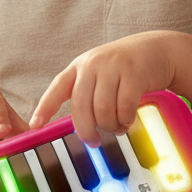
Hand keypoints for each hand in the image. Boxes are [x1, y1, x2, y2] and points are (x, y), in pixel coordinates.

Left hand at [29, 33, 176, 145]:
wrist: (156, 49)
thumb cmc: (124, 68)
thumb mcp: (99, 72)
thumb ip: (86, 91)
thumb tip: (80, 125)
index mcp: (79, 66)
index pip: (57, 88)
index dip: (44, 108)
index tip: (35, 126)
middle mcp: (92, 64)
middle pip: (80, 106)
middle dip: (86, 130)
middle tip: (93, 142)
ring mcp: (113, 67)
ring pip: (103, 110)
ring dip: (110, 126)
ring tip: (117, 128)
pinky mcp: (134, 74)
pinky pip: (125, 107)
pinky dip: (125, 120)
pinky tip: (128, 121)